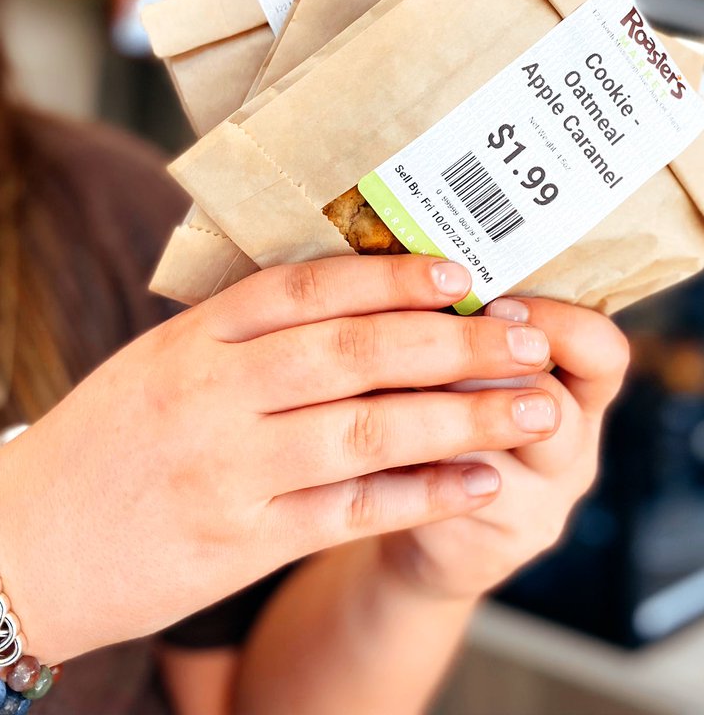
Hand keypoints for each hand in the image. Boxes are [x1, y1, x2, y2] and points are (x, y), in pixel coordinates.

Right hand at [0, 257, 560, 662]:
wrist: (21, 548)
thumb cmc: (105, 443)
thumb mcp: (159, 362)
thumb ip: (243, 333)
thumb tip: (353, 294)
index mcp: (196, 339)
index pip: (307, 290)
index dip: (391, 277)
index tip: (461, 271)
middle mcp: (216, 395)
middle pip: (356, 353)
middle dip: (455, 342)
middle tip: (531, 334)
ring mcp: (232, 471)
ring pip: (369, 430)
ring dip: (464, 417)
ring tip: (536, 407)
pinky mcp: (243, 544)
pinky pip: (352, 512)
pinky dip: (424, 493)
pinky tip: (482, 481)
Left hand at [377, 296, 628, 600]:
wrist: (427, 532)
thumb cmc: (447, 415)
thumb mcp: (481, 365)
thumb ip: (473, 320)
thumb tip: (423, 249)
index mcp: (580, 393)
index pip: (602, 350)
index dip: (556, 322)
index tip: (496, 302)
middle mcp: (571, 451)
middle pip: (549, 401)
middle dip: (480, 363)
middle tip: (428, 336)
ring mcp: (536, 506)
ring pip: (493, 449)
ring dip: (438, 406)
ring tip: (390, 378)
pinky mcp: (488, 546)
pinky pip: (446, 495)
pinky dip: (403, 454)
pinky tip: (365, 429)